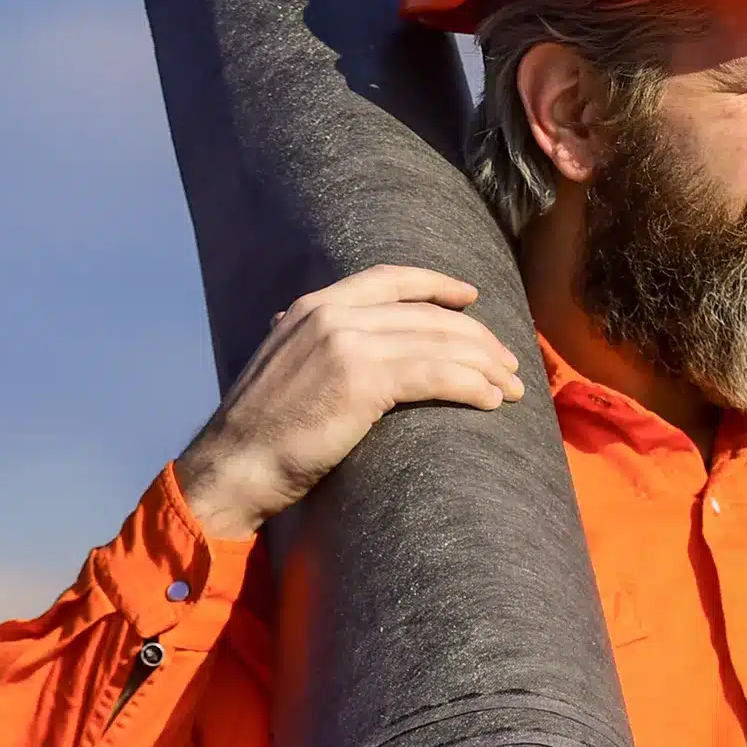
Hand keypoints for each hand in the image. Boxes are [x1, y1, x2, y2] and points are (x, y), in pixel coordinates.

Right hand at [175, 266, 524, 541]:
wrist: (232, 468)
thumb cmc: (259, 436)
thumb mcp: (284, 371)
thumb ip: (311, 348)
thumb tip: (330, 344)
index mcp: (312, 307)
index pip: (389, 278)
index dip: (437, 285)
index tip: (471, 297)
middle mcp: (330, 314)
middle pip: (427, 315)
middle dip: (478, 338)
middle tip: (511, 363)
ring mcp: (346, 343)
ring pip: (439, 343)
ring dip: (486, 367)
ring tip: (513, 389)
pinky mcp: (361, 380)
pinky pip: (435, 374)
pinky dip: (471, 386)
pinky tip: (491, 402)